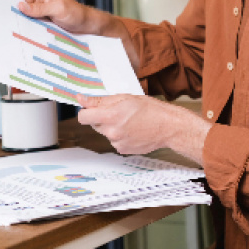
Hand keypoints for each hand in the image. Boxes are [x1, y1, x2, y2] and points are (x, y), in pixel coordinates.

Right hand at [18, 0, 139, 69]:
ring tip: (16, 38)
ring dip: (24, 28)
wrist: (88, 26)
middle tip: (9, 32)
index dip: (13, 10)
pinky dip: (31, 33)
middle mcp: (38, 1)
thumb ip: (40, 8)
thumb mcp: (58, 9)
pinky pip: (33, 28)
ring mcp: (40, 13)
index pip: (19, 0)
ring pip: (26, 21)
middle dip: (17, 20)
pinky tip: (27, 40)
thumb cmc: (77, 14)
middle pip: (21, 11)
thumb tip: (20, 6)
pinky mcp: (43, 23)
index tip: (6, 21)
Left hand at [76, 94, 211, 163]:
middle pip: (94, 124)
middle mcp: (112, 131)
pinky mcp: (122, 150)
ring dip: (112, 127)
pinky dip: (120, 136)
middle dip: (102, 118)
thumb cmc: (150, 109)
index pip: (83, 117)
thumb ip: (100, 100)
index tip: (91, 109)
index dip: (86, 112)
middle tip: (120, 112)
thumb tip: (80, 99)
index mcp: (110, 116)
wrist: (168, 126)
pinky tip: (133, 130)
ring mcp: (117, 142)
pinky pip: (114, 141)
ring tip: (130, 122)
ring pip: (105, 133)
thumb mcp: (124, 98)